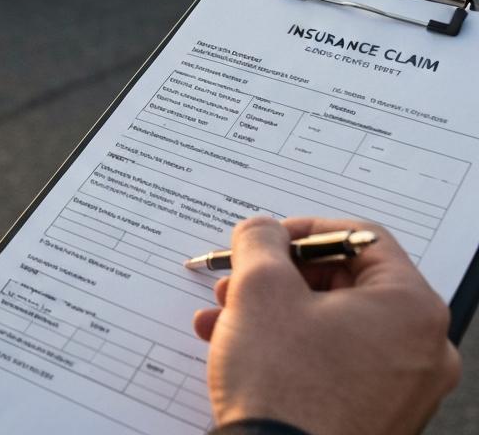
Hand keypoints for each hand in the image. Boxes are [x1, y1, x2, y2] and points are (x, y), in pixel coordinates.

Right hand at [192, 216, 459, 434]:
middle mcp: (422, 349)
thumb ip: (261, 240)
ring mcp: (403, 390)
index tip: (266, 237)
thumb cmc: (282, 383)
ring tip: (223, 313)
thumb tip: (264, 231)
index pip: (362, 238)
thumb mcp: (260, 287)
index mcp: (410, 308)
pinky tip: (237, 344)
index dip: (305, 230)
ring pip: (332, 323)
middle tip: (238, 276)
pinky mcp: (377, 417)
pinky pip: (334, 360)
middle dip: (281, 276)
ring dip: (274, 309)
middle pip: (346, 281)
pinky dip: (289, 345)